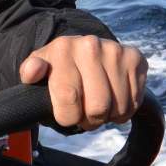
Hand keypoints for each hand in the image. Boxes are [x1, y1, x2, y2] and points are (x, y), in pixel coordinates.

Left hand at [19, 36, 147, 129]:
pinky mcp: (135, 59)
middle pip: (98, 107)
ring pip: (118, 108)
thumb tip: (32, 72)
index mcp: (63, 48)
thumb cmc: (58, 67)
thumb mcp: (38, 67)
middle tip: (84, 114)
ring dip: (108, 116)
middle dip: (90, 120)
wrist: (83, 50)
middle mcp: (91, 46)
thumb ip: (30, 71)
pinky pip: (134, 101)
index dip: (68, 117)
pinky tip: (113, 98)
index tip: (67, 114)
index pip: (69, 98)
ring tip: (97, 105)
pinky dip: (124, 109)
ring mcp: (115, 51)